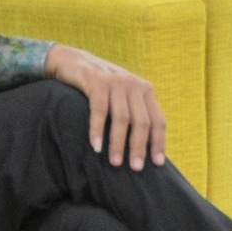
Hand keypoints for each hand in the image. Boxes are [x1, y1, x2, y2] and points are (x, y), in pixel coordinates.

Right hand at [44, 44, 166, 170]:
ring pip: (122, 118)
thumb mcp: (122, 97)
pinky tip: (96, 146)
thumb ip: (134, 113)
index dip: (158, 142)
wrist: (73, 61)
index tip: (157, 164)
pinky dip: (98, 130)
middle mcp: (134, 85)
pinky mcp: (97, 82)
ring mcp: (117, 82)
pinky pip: (99, 110)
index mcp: (145, 90)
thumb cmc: (99, 87)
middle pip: (142, 121)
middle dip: (139, 147)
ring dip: (118, 143)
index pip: (158, 120)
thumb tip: (143, 148)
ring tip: (115, 162)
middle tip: (135, 168)